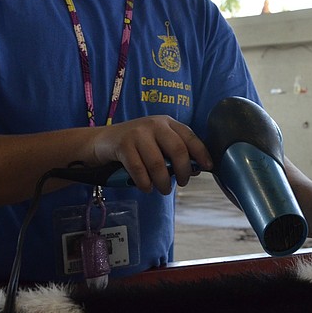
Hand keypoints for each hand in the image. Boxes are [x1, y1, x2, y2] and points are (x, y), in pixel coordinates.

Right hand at [93, 115, 211, 194]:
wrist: (103, 141)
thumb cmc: (136, 145)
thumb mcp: (157, 143)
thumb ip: (175, 153)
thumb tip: (197, 168)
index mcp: (167, 123)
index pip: (190, 136)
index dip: (201, 153)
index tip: (208, 167)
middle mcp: (154, 124)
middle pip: (178, 150)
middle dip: (183, 171)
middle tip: (182, 182)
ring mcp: (138, 133)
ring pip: (158, 164)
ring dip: (163, 182)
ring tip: (163, 189)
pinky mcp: (123, 145)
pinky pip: (139, 170)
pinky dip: (145, 183)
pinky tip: (147, 187)